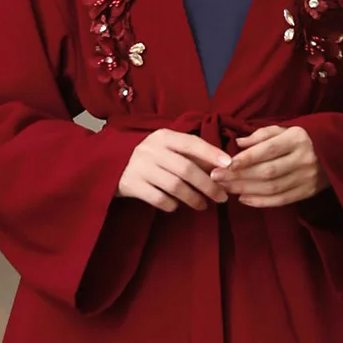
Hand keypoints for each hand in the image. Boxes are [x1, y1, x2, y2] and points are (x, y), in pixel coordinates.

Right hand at [116, 129, 234, 211]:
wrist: (112, 167)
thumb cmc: (151, 160)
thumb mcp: (168, 150)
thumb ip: (191, 156)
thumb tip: (223, 169)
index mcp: (163, 136)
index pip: (192, 143)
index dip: (212, 154)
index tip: (229, 165)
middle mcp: (150, 149)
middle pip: (186, 169)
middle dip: (208, 185)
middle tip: (221, 197)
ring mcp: (139, 167)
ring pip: (175, 186)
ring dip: (193, 198)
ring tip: (203, 205)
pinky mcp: (131, 184)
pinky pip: (159, 199)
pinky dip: (172, 205)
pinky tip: (177, 206)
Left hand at [215, 124, 325, 207]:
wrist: (340, 151)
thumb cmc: (307, 137)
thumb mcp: (288, 128)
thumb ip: (263, 135)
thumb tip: (238, 143)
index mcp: (298, 139)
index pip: (268, 150)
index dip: (247, 158)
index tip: (227, 163)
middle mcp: (304, 159)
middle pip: (267, 171)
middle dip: (239, 176)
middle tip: (217, 177)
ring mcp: (308, 178)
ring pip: (272, 188)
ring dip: (246, 189)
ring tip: (226, 188)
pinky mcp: (309, 192)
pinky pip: (282, 200)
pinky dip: (261, 202)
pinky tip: (244, 199)